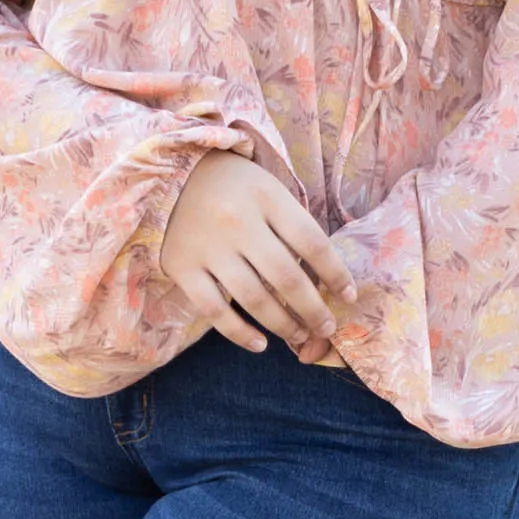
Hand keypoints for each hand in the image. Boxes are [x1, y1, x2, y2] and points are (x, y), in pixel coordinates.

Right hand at [159, 152, 353, 357]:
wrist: (169, 175)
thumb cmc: (232, 187)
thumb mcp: (268, 190)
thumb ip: (291, 227)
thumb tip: (324, 280)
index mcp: (267, 197)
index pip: (313, 243)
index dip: (337, 274)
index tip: (349, 296)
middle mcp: (238, 222)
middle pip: (287, 277)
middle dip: (314, 310)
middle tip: (328, 327)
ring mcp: (208, 246)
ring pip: (254, 299)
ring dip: (283, 325)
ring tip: (300, 336)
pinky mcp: (182, 267)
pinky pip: (215, 311)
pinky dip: (240, 333)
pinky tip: (260, 343)